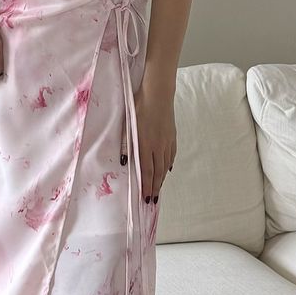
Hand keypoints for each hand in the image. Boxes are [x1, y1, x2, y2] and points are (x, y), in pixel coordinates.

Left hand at [121, 73, 175, 200]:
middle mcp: (158, 147)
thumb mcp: (127, 126)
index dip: (146, 185)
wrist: (158, 95)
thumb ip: (126, 145)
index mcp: (146, 145)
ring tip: (159, 188)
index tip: (146, 197)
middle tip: (153, 200)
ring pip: (165, 165)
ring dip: (161, 179)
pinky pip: (171, 155)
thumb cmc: (139, 108)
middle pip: (157, 172)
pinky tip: (167, 169)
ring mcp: (167, 142)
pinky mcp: (172, 136)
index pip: (147, 171)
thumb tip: (124, 162)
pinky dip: (168, 165)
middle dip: (155, 187)